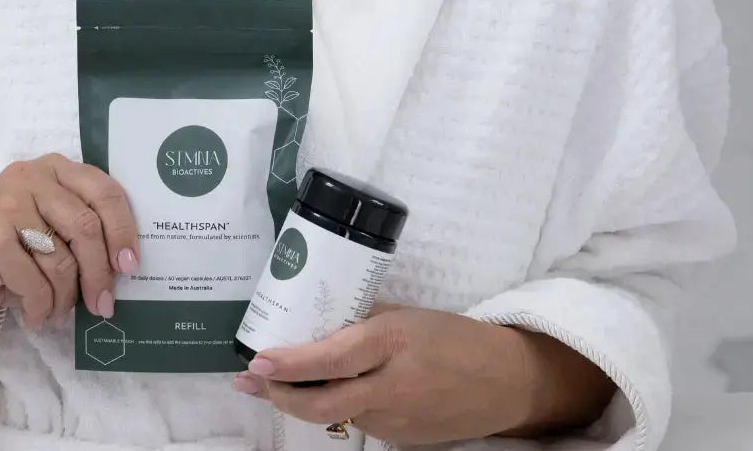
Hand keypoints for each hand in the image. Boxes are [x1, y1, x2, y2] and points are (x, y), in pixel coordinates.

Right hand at [0, 154, 138, 328]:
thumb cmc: (8, 248)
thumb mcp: (50, 227)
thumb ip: (82, 230)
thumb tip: (125, 264)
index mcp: (56, 169)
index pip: (104, 192)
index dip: (123, 230)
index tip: (131, 265)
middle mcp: (33, 178)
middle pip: (86, 228)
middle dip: (100, 273)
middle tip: (104, 304)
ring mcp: (9, 205)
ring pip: (62, 260)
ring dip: (66, 296)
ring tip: (57, 310)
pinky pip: (35, 281)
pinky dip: (41, 306)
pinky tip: (35, 313)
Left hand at [232, 305, 605, 444]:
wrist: (503, 382)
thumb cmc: (453, 336)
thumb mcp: (407, 314)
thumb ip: (364, 320)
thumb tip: (319, 320)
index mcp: (392, 342)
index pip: (330, 358)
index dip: (289, 364)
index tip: (257, 362)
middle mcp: (391, 386)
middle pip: (321, 404)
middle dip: (278, 396)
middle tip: (249, 384)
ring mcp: (395, 420)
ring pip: (336, 414)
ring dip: (306, 399)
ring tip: (280, 383)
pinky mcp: (401, 441)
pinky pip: (360, 421)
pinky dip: (341, 406)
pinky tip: (336, 390)